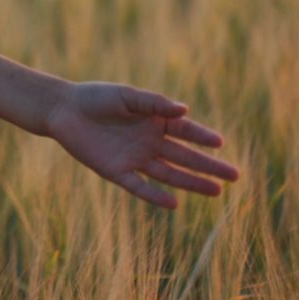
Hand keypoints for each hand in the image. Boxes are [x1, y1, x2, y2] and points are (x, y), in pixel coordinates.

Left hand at [44, 81, 239, 208]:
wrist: (63, 110)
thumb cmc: (96, 97)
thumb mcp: (126, 95)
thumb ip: (154, 103)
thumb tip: (185, 110)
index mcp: (155, 120)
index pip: (186, 131)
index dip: (203, 137)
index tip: (220, 144)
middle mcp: (149, 142)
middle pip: (185, 157)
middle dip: (210, 166)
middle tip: (235, 175)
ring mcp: (135, 159)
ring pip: (170, 174)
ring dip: (192, 183)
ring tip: (217, 192)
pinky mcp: (117, 172)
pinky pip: (140, 187)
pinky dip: (156, 196)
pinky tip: (174, 204)